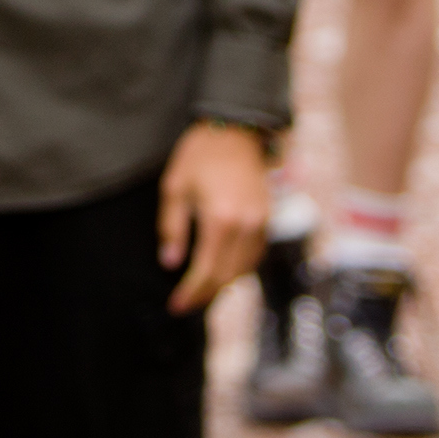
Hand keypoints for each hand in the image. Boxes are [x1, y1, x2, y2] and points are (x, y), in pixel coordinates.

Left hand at [158, 123, 269, 313]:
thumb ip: (172, 227)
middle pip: (227, 277)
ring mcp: (261, 224)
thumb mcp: (175, 187)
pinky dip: (238, 270)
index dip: (190, 294)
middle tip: (185, 304)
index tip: (174, 306)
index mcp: (220, 219)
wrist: (236, 130)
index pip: (207, 272)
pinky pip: (254, 257)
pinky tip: (221, 271)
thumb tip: (171, 263)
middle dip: (205, 295)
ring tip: (200, 292)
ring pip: (244, 271)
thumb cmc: (199, 155)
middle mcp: (246, 226)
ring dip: (222, 286)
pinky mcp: (267, 220)